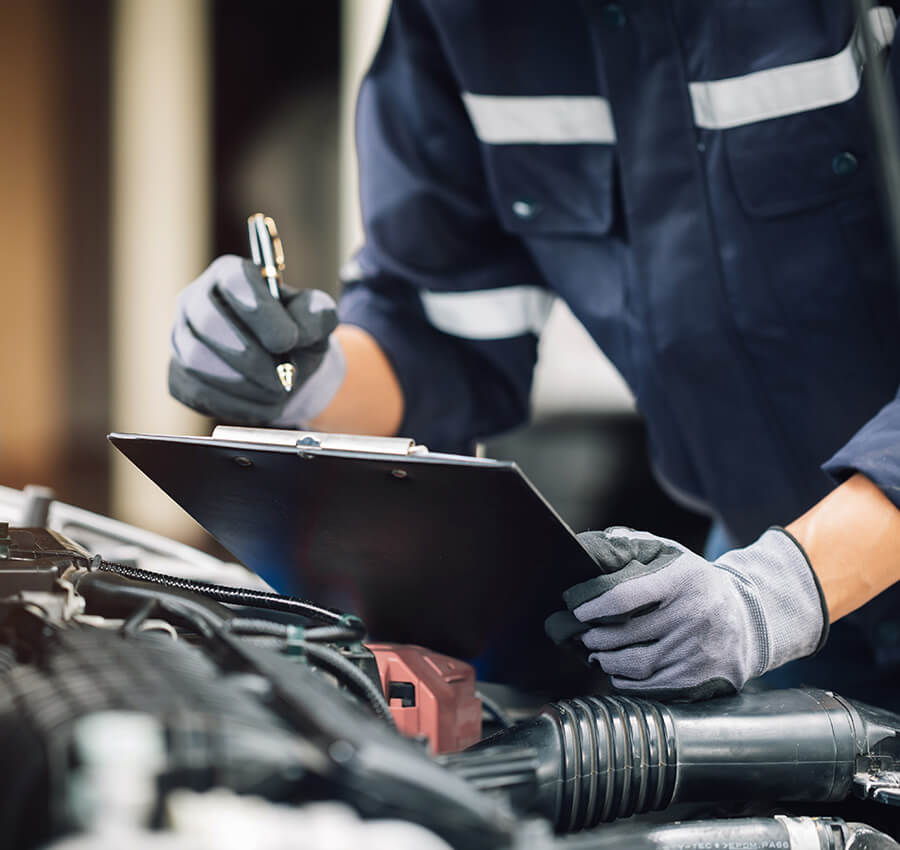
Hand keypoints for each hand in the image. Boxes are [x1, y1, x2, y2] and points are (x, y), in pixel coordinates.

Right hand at [169, 255, 344, 425]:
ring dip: (244, 384)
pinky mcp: (178, 374)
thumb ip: (316, 315)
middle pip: (208, 322)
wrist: (283, 369)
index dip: (260, 311)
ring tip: (277, 391)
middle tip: (282, 378)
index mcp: (231, 273)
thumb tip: (299, 332)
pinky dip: (236, 404)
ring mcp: (181, 337)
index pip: (234, 281)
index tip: (287, 341)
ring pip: (198, 361)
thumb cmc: (297, 334)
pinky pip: (197, 392)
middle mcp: (197, 300)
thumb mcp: (318, 318)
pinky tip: (261, 401)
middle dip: (251, 356)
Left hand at [545, 526, 828, 700]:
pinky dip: (626, 682)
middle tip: (579, 635)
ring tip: (595, 652)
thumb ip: (631, 547)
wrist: (748, 619)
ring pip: (636, 665)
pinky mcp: (702, 679)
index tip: (575, 609)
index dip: (592, 605)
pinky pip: (652, 688)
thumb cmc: (694, 583)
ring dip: (605, 661)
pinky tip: (617, 671)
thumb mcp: (670, 555)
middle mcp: (694, 615)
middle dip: (593, 637)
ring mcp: (699, 650)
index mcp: (682, 579)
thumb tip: (588, 549)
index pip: (624, 595)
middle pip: (625, 634)